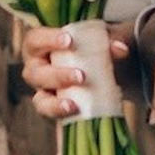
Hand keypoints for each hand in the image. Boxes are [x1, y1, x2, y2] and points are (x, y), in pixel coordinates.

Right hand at [18, 17, 136, 122]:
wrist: (97, 70)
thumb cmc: (89, 47)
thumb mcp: (99, 40)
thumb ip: (110, 41)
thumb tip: (121, 48)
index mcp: (39, 45)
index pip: (35, 39)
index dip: (48, 39)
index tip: (69, 40)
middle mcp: (36, 68)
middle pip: (34, 72)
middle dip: (57, 75)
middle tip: (81, 76)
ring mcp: (41, 91)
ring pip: (39, 99)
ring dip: (54, 102)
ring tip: (72, 104)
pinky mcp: (51, 108)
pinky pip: (48, 114)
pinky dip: (58, 113)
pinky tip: (74, 111)